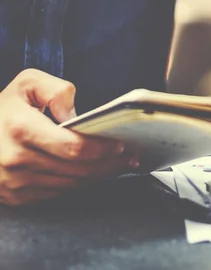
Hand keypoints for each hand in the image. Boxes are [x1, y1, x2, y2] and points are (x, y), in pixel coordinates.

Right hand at [0, 69, 134, 205]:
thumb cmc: (5, 105)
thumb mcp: (29, 83)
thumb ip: (58, 92)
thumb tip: (76, 117)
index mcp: (21, 128)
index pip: (72, 147)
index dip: (100, 149)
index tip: (120, 145)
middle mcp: (15, 159)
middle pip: (75, 170)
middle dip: (108, 164)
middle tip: (130, 158)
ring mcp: (12, 181)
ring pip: (68, 184)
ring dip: (96, 177)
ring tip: (118, 166)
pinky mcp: (12, 195)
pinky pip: (54, 193)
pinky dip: (76, 184)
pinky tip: (92, 174)